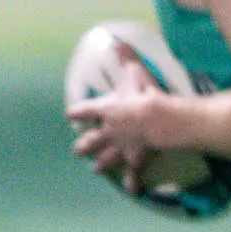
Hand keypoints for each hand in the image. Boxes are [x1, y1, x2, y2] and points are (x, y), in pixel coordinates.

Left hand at [65, 42, 162, 192]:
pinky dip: (133, 182)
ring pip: (106, 159)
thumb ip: (126, 58)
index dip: (77, 112)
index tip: (70, 115)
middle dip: (83, 145)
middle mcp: (109, 131)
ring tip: (94, 170)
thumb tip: (117, 41)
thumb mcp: (135, 73)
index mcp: (106, 110)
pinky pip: (134, 173)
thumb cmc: (146, 95)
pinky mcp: (136, 159)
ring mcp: (121, 148)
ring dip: (100, 165)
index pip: (84, 111)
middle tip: (77, 150)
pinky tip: (131, 190)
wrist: (160, 121)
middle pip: (90, 140)